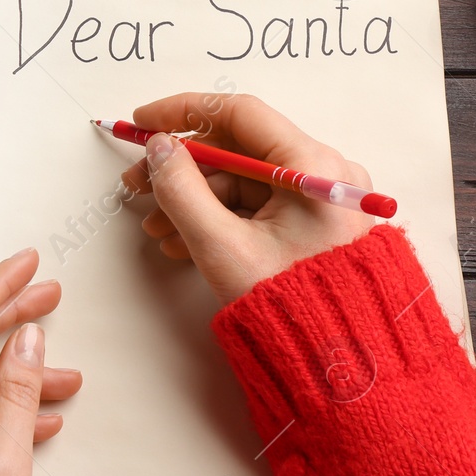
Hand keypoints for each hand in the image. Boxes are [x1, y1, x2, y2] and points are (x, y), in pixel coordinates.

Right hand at [121, 93, 375, 305]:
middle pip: (238, 149)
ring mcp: (321, 199)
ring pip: (243, 181)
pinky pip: (257, 206)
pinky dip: (219, 218)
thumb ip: (182, 191)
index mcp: (314, 166)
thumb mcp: (223, 247)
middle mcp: (325, 172)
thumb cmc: (291, 308)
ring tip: (156, 228)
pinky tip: (181, 241)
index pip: (240, 113)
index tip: (144, 121)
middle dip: (182, 168)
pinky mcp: (313, 224)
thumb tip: (159, 149)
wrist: (338, 363)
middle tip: (136, 184)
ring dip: (193, 200)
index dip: (184, 112)